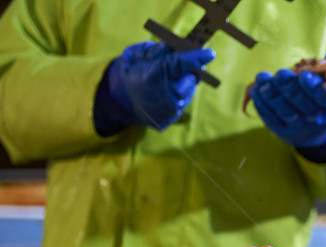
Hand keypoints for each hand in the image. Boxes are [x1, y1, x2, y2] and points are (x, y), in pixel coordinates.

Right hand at [94, 41, 214, 135]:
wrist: (116, 101)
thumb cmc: (130, 73)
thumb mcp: (138, 54)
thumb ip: (159, 50)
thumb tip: (179, 45)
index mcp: (155, 75)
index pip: (181, 64)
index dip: (197, 57)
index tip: (209, 53)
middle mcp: (164, 96)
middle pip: (190, 80)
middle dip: (191, 71)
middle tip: (187, 64)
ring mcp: (167, 111)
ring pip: (187, 93)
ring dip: (184, 84)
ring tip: (170, 79)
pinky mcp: (168, 121)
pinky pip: (180, 105)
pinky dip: (177, 97)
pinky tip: (166, 93)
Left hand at [249, 54, 325, 149]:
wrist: (317, 131)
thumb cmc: (325, 97)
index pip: (324, 98)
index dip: (313, 87)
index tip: (304, 76)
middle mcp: (316, 119)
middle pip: (302, 103)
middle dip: (289, 88)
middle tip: (281, 74)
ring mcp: (299, 127)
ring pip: (284, 111)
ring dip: (271, 94)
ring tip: (262, 78)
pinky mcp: (283, 131)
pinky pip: (271, 119)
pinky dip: (261, 104)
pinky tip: (255, 89)